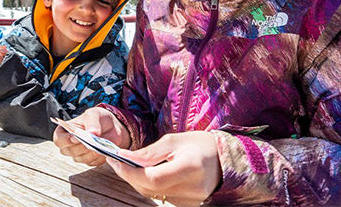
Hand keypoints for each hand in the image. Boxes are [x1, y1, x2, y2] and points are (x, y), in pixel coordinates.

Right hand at [53, 107, 127, 166]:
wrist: (111, 126)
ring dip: (91, 153)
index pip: (59, 140)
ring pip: (80, 159)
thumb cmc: (98, 118)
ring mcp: (78, 154)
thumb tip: (92, 133)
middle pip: (68, 152)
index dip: (65, 141)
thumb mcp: (95, 114)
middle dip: (81, 147)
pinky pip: (92, 163)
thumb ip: (92, 123)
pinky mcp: (89, 160)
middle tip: (92, 141)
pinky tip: (104, 149)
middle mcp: (69, 145)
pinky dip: (99, 157)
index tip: (76, 138)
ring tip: (101, 144)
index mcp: (65, 131)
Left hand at [106, 131, 221, 206]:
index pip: (153, 177)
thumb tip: (125, 158)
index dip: (130, 171)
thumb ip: (149, 152)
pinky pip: (159, 197)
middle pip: (149, 188)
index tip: (115, 158)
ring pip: (151, 195)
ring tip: (127, 164)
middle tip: (115, 160)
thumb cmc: (199, 145)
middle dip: (128, 175)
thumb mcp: (174, 140)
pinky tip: (144, 174)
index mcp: (191, 167)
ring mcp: (190, 200)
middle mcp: (192, 188)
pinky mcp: (187, 205)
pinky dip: (149, 186)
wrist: (224, 161)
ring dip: (137, 180)